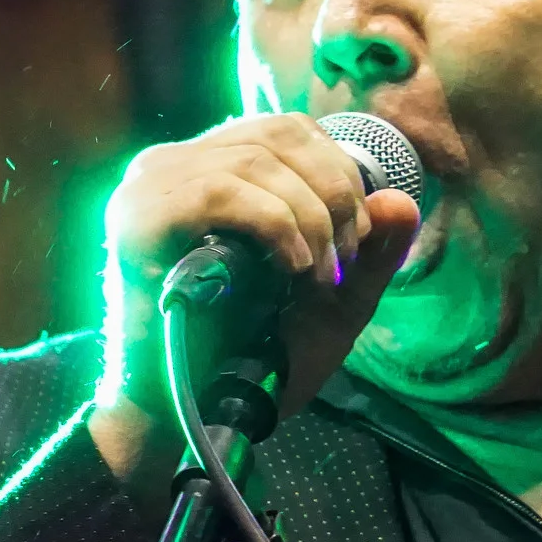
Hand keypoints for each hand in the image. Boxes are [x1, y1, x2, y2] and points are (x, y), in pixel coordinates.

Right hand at [87, 113, 420, 499]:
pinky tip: (290, 268)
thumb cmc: (254, 359)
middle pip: (276, 135)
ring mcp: (150, 189)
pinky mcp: (138, 221)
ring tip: (318, 275)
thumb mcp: (332, 302)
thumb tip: (403, 200)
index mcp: (211, 169)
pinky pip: (218, 193)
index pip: (285, 129)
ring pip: (254, 160)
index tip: (357, 236)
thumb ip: (371, 254)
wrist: (198, 412)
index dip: (337, 169)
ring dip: (309, 216)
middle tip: (345, 259)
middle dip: (333, 193)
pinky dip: (272, 225)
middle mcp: (174, 166)